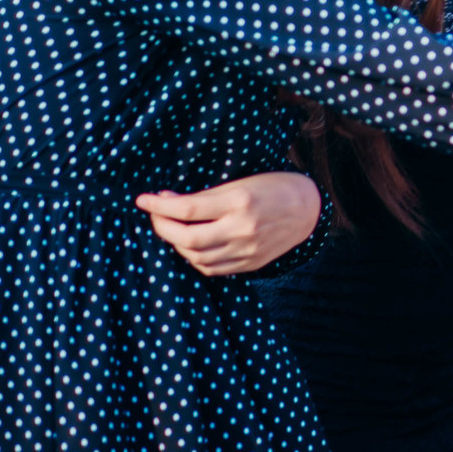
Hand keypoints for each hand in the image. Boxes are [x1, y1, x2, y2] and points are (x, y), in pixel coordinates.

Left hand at [137, 173, 321, 276]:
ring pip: (196, 258)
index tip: (143, 200)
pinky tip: (192, 246)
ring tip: (174, 229)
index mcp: (240, 202)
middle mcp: (242, 229)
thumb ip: (205, 196)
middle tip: (155, 216)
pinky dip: (194, 258)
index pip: (188, 208)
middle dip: (163, 228)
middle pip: (188, 239)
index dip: (160, 206)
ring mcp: (246, 251)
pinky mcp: (249, 265)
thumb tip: (168, 200)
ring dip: (177, 245)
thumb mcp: (240, 183)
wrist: (309, 210)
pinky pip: (211, 269)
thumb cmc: (273, 188)